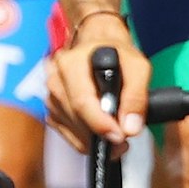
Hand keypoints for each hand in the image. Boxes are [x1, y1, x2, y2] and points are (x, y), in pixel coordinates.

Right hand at [45, 10, 144, 151]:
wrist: (99, 45)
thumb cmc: (117, 54)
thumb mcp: (138, 67)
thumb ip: (137, 96)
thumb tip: (130, 127)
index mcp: (71, 63)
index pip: (82, 100)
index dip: (100, 123)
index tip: (118, 136)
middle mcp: (55, 78)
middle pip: (75, 116)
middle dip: (100, 135)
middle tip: (122, 142)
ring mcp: (50, 94)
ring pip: (70, 128)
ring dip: (93, 139)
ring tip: (116, 138)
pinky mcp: (52, 109)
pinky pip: (66, 132)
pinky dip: (84, 139)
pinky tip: (100, 134)